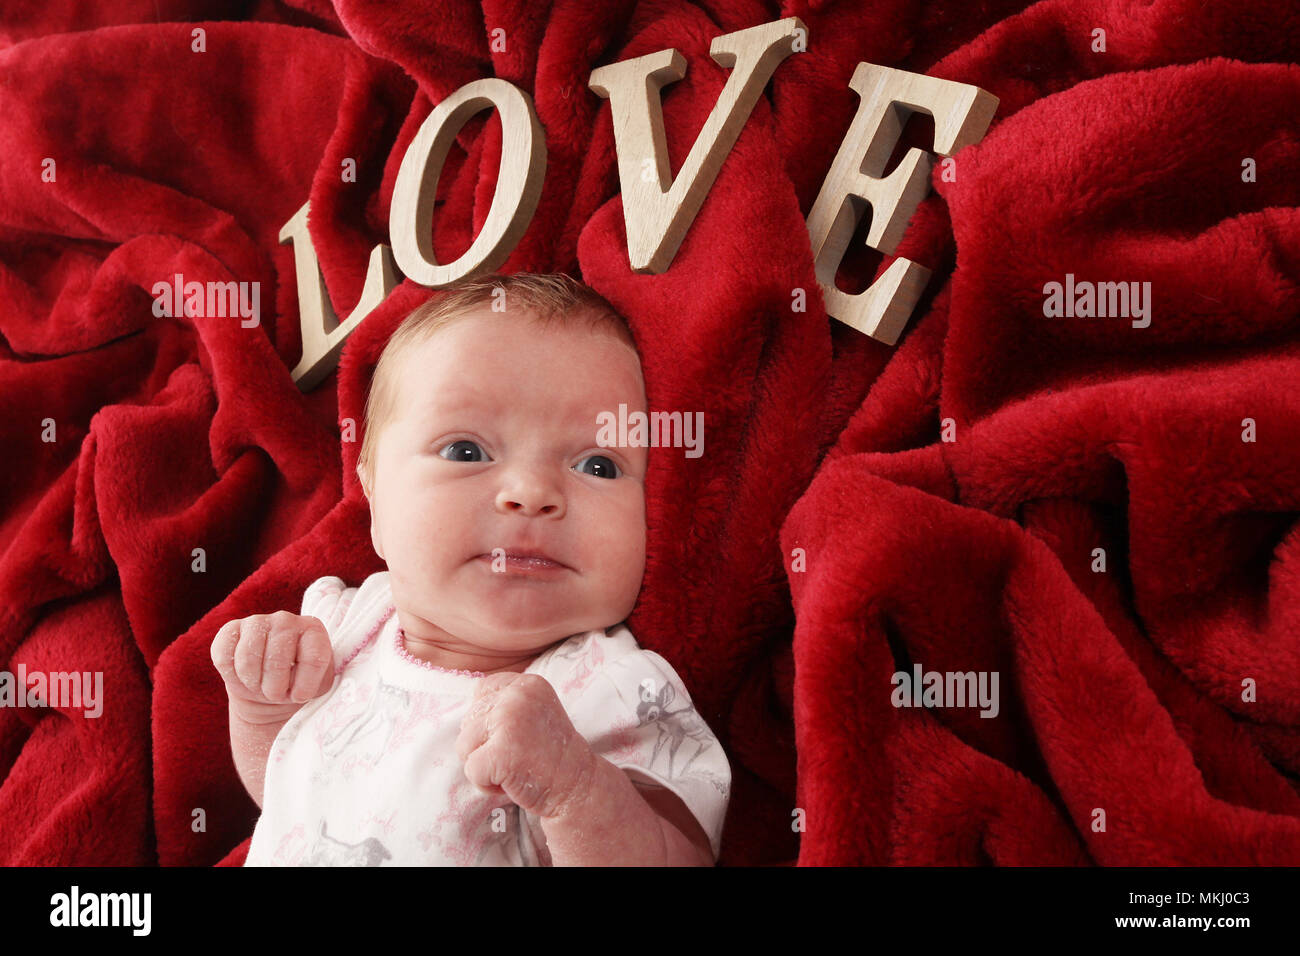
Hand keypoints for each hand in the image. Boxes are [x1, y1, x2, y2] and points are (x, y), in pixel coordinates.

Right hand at [210, 611, 335, 723]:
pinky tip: (243, 677)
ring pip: (247, 660)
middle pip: (277, 661)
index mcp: (314, 631)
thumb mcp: (315, 688)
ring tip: (261, 686)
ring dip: (253, 684)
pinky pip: (224, 657)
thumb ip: (314, 684)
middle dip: (274, 689)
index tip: (300, 695)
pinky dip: (232, 677)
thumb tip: (300, 691)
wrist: (269, 688)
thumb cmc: (297, 686)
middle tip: (276, 694)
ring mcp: (257, 621)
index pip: (314, 659)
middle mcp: (287, 620)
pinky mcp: (230, 630)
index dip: (304, 687)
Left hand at [455, 672, 596, 819]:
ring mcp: (509, 722)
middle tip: (520, 755)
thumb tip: (465, 713)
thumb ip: (506, 703)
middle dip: (485, 745)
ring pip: (464, 745)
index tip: (516, 736)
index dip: (489, 720)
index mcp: (527, 684)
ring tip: (515, 768)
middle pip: (469, 720)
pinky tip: (512, 782)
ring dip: (483, 765)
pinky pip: (471, 770)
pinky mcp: (501, 752)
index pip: (482, 692)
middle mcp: (517, 696)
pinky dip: (486, 784)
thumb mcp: (534, 712)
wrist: (577, 787)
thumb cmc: (549, 755)